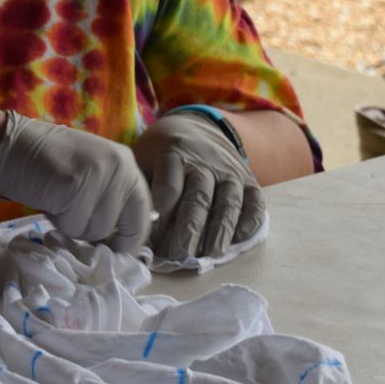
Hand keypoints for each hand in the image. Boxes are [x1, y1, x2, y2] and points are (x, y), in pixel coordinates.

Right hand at [0, 111, 151, 252]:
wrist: (11, 146)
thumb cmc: (48, 165)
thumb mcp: (91, 175)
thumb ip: (110, 198)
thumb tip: (121, 242)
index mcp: (127, 164)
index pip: (143, 214)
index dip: (129, 240)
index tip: (115, 253)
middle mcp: (120, 167)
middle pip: (117, 228)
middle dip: (92, 231)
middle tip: (71, 214)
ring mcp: (99, 175)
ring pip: (95, 231)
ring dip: (73, 225)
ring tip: (59, 201)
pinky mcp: (77, 185)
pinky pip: (73, 225)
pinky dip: (58, 221)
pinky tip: (50, 199)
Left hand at [135, 110, 263, 260]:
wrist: (198, 126)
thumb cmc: (162, 152)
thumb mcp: (145, 157)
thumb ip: (141, 188)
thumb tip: (130, 230)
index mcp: (174, 153)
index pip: (169, 188)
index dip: (161, 217)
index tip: (151, 243)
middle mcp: (205, 161)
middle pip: (199, 199)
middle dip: (189, 231)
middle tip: (179, 257)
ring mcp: (230, 171)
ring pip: (228, 203)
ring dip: (219, 232)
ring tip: (211, 256)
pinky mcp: (249, 180)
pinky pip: (255, 202)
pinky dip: (249, 221)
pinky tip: (239, 239)